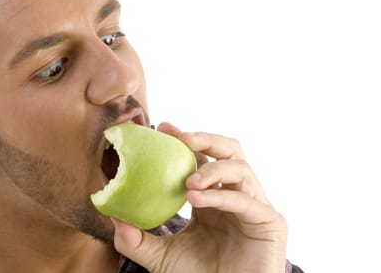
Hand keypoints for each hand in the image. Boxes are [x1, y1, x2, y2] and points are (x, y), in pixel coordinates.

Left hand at [112, 122, 287, 272]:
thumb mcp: (160, 257)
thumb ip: (137, 240)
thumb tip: (112, 217)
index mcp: (213, 197)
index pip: (203, 158)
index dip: (187, 140)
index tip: (163, 127)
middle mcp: (236, 196)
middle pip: (230, 151)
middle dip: (207, 139)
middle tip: (183, 138)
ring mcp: (255, 207)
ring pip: (241, 169)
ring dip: (213, 168)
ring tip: (187, 181)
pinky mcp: (271, 222)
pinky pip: (247, 200)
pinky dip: (221, 195)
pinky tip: (198, 197)